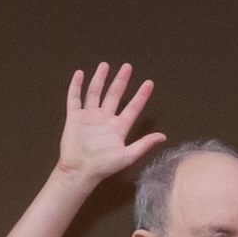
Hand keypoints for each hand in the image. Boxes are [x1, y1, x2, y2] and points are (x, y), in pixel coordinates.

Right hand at [56, 63, 165, 186]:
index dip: (141, 95)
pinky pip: (75, 99)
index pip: (133, 107)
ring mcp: (89, 117)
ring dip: (100, 79)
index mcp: (119, 127)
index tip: (149, 83)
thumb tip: (163, 136)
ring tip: (105, 65)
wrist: (80, 171)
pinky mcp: (74, 118)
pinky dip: (76, 86)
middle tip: (128, 67)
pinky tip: (80, 74)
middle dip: (121, 81)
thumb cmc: (104, 166)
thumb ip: (144, 144)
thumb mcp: (128, 156)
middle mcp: (105, 119)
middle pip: (115, 95)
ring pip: (95, 93)